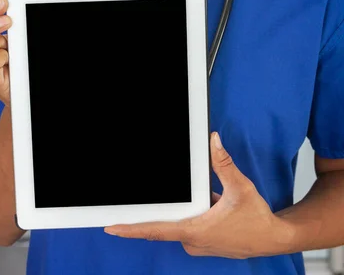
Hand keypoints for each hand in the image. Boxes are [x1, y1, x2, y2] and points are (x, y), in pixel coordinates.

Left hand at [104, 132, 292, 258]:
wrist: (274, 238)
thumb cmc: (257, 220)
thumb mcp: (239, 187)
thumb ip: (223, 164)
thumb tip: (213, 142)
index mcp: (196, 230)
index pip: (156, 229)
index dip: (132, 228)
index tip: (112, 227)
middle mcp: (194, 240)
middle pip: (164, 223)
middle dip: (153, 210)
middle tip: (130, 201)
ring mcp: (199, 243)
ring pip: (177, 222)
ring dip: (177, 210)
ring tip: (182, 196)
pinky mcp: (205, 241)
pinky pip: (189, 224)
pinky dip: (189, 213)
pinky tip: (204, 202)